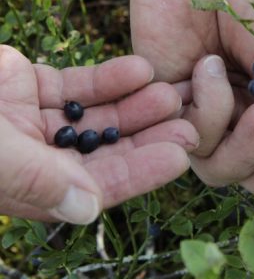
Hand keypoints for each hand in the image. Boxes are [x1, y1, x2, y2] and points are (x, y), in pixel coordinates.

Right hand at [0, 45, 198, 223]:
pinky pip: (80, 84)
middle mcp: (49, 157)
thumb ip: (37, 182)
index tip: (179, 157)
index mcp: (42, 187)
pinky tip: (140, 69)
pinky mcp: (39, 88)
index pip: (102, 183)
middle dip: (151, 137)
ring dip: (137, 106)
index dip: (143, 171)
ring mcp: (45, 121)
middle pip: (111, 148)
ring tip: (170, 94)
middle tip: (190, 125)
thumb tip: (88, 209)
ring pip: (101, 115)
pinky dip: (111, 78)